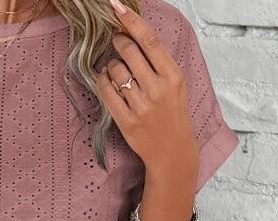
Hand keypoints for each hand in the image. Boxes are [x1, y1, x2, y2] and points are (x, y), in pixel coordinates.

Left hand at [96, 0, 198, 173]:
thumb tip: (135, 35)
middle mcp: (157, 88)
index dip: (130, 20)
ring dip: (111, 65)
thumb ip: (158, 62)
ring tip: (115, 69)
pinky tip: (104, 79)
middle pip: (129, 52)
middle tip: (115, 40)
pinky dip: (101, 81)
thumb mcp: (175, 84)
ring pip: (115, 71)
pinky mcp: (126, 120)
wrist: (171, 150)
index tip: (116, 6)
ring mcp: (141, 105)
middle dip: (118, 41)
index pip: (149, 40)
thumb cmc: (172, 114)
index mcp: (172, 75)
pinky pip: (106, 92)